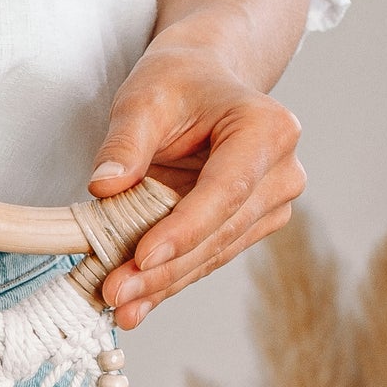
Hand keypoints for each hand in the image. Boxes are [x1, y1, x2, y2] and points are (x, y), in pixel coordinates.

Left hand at [87, 39, 305, 328]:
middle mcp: (282, 171)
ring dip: (165, 283)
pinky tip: (137, 304)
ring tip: (120, 305)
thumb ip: (125, 142)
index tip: (142, 257)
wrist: (202, 81)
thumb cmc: (176, 82)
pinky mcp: (249, 224)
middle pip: (220, 231)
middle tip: (115, 291)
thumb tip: (103, 187)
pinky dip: (169, 279)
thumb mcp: (143, 98)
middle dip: (165, 268)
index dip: (184, 229)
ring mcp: (271, 202)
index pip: (225, 190)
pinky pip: (207, 257)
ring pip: (214, 253)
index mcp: (268, 130)